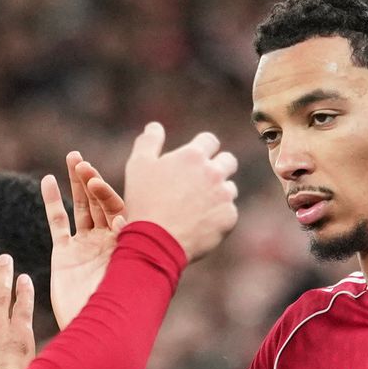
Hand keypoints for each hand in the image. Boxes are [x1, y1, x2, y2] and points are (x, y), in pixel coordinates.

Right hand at [45, 151, 128, 329]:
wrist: (92, 332)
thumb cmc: (114, 309)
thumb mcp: (121, 276)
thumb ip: (121, 248)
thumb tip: (121, 221)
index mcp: (127, 245)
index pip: (118, 210)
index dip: (106, 195)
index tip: (96, 184)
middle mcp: (109, 242)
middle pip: (101, 203)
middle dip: (91, 182)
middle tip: (80, 161)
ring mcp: (86, 246)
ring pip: (81, 208)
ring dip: (76, 184)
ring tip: (73, 158)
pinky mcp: (64, 255)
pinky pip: (58, 223)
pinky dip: (52, 202)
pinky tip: (48, 180)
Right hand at [119, 122, 238, 260]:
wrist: (157, 242)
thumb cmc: (145, 203)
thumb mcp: (138, 166)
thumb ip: (148, 142)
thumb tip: (155, 126)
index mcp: (193, 156)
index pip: (210, 141)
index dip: (202, 149)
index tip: (194, 161)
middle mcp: (213, 172)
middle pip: (228, 161)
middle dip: (217, 168)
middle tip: (200, 183)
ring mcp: (224, 196)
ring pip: (229, 188)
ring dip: (217, 194)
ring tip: (196, 208)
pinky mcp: (229, 218)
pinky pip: (229, 212)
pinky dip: (218, 216)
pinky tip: (200, 224)